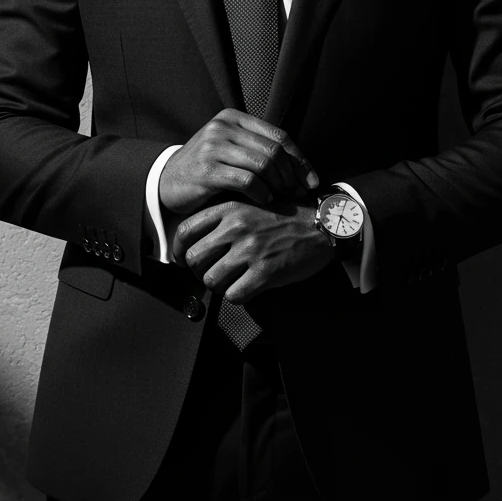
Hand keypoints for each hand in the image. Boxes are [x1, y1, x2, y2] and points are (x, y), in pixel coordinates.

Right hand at [159, 108, 318, 217]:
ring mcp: (213, 146)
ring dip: (279, 185)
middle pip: (273, 150)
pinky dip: (262, 193)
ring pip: (263, 164)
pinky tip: (265, 201)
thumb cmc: (207, 168)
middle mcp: (223, 127)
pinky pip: (247, 180)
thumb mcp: (231, 150)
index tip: (311, 180)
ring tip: (282, 198)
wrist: (166, 181)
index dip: (300, 159)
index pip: (278, 135)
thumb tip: (301, 169)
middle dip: (292, 175)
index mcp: (233, 118)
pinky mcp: (206, 169)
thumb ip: (258, 151)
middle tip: (298, 193)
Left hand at [172, 199, 334, 303]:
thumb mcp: (251, 205)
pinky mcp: (266, 272)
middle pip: (193, 258)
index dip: (178, 249)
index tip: (182, 259)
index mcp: (229, 209)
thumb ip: (224, 219)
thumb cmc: (286, 216)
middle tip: (211, 274)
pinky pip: (234, 295)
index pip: (185, 230)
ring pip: (211, 280)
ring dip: (218, 286)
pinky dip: (237, 296)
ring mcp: (250, 250)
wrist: (323, 225)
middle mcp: (236, 228)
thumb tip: (197, 242)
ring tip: (230, 282)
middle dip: (199, 271)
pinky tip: (247, 288)